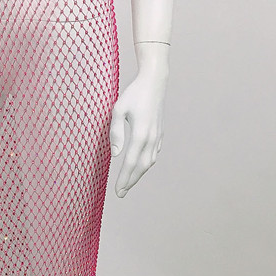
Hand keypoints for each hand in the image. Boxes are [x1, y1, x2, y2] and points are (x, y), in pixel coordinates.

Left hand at [108, 66, 166, 196]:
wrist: (154, 82)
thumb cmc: (134, 94)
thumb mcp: (118, 109)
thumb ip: (116, 132)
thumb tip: (115, 154)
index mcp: (140, 134)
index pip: (131, 163)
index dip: (124, 179)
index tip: (117, 191)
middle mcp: (151, 138)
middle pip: (142, 167)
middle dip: (131, 181)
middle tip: (121, 193)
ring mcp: (157, 136)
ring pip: (150, 161)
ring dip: (139, 174)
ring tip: (128, 181)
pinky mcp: (160, 132)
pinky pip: (154, 153)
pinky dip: (146, 162)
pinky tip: (140, 164)